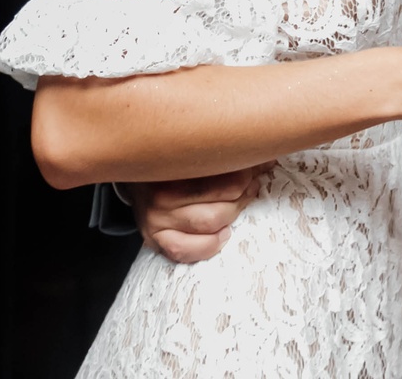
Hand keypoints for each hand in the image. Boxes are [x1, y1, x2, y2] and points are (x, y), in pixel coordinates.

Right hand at [123, 163, 273, 262]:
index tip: (255, 164)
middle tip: (252, 183)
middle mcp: (161, 195)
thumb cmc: (173, 162)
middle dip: (244, 193)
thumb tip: (266, 156)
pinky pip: (186, 251)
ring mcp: (156, 220)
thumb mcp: (194, 149)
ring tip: (240, 203)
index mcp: (172, 165)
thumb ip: (226, 152)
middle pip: (221, 200)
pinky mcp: (154, 240)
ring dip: (233, 215)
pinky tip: (223, 234)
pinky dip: (210, 245)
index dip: (247, 170)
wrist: (135, 179)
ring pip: (209, 224)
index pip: (222, 172)